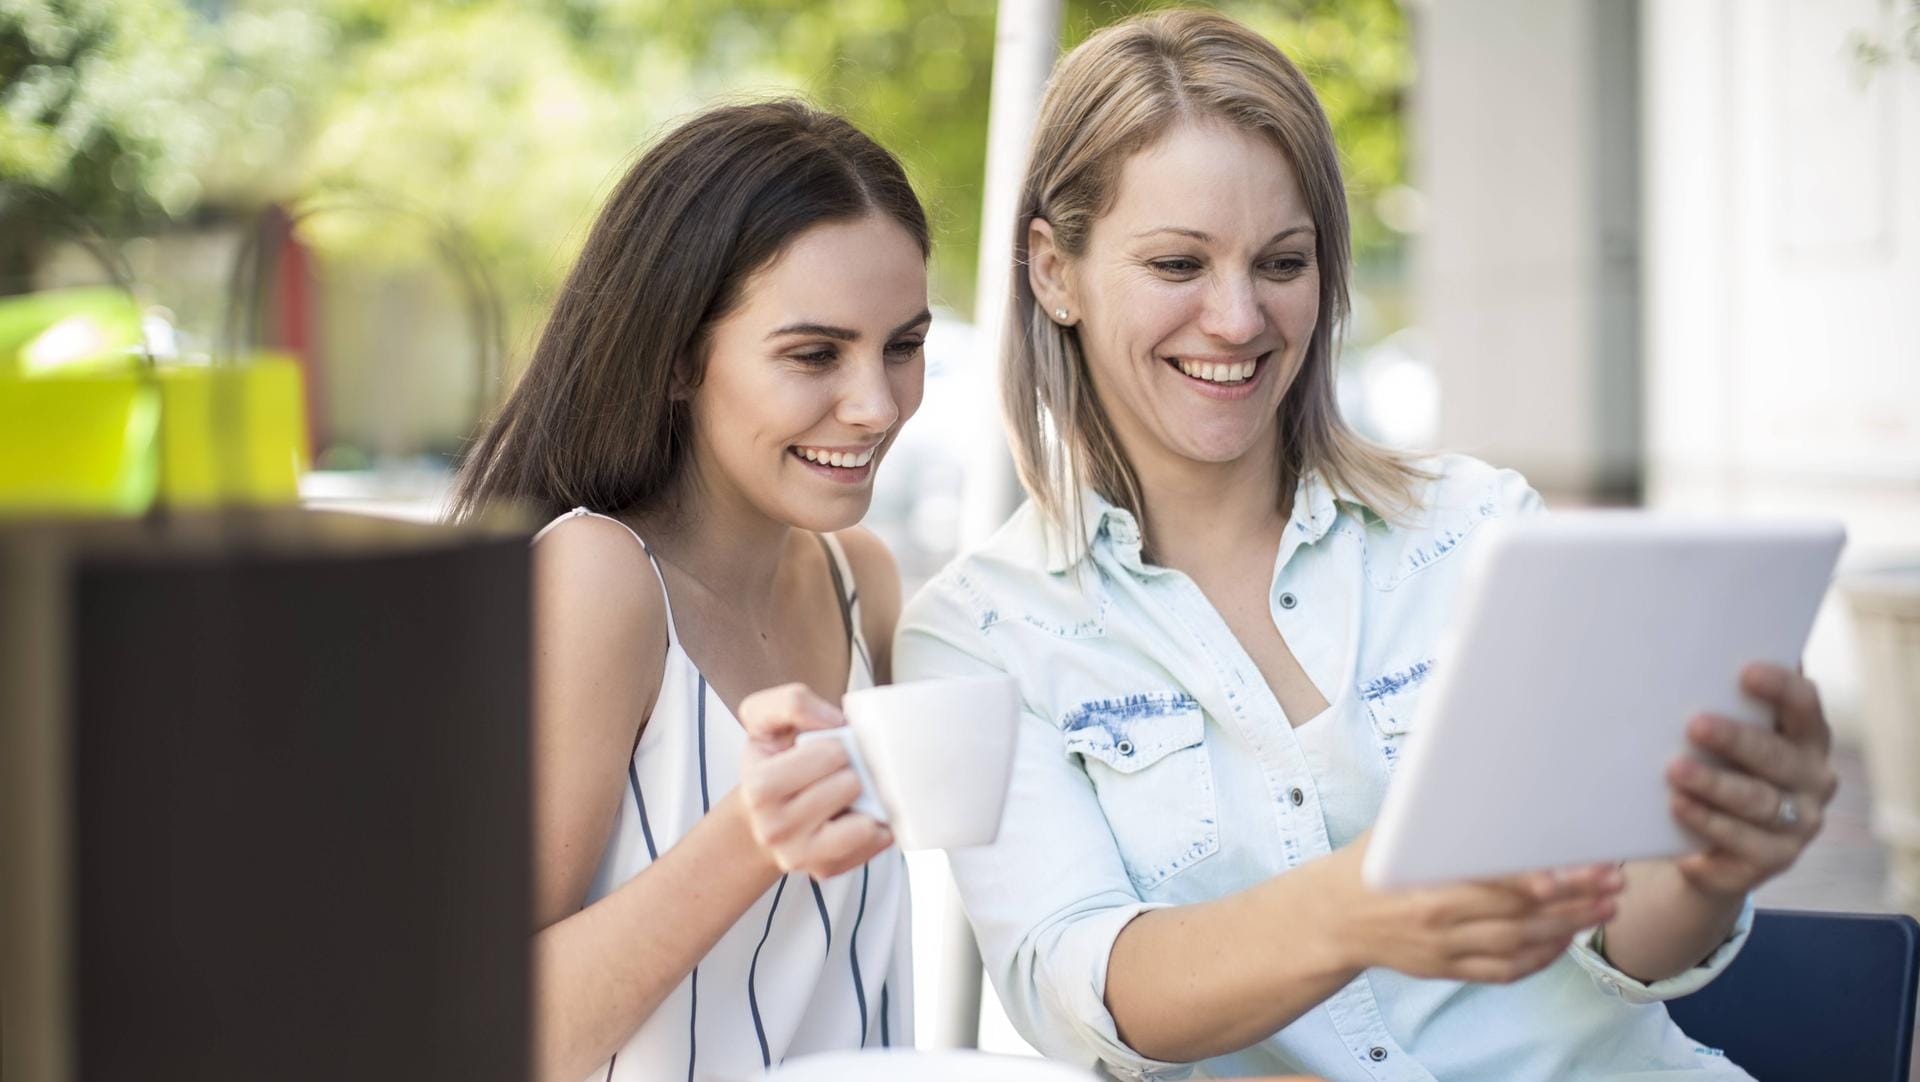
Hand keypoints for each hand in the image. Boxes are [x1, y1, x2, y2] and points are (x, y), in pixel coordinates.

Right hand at [737, 683, 891, 877]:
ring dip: (865, 799)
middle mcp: (775, 830)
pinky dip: (877, 824)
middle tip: (836, 773)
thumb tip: (834, 722)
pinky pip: (876, 842)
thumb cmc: (773, 763)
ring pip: (867, 820)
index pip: (832, 754)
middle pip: (851, 784)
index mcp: (760, 788)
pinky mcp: (826, 871)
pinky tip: (855, 815)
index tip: (825, 750)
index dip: (838, 745)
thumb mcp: (765, 720)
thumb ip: (791, 702)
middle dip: (851, 770)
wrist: (762, 817)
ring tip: (845, 795)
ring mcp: (800, 857)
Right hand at [1330, 831, 1624, 983]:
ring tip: (1605, 907)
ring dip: (1568, 928)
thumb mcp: (1392, 831)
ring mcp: (1447, 952)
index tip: (1573, 868)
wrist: (1332, 918)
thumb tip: (1462, 758)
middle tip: (1612, 883)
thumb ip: (1432, 810)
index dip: (1538, 881)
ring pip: (1521, 946)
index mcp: (1427, 886)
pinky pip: (1506, 971)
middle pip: (1521, 917)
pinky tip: (1565, 939)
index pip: (1496, 886)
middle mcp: (1440, 923)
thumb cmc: (1368, 864)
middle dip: (1572, 900)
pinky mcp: (1449, 970)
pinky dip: (1540, 958)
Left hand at [1665, 663, 1838, 895]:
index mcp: (1806, 736)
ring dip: (1715, 783)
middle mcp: (1813, 778)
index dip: (1779, 686)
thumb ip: (1721, 705)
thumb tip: (1683, 663)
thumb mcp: (1724, 739)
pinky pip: (1742, 839)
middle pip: (1776, 755)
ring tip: (1675, 769)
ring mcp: (1799, 821)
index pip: (1804, 704)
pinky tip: (1678, 805)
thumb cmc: (1718, 767)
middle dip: (1735, 739)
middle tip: (1694, 725)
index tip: (1744, 672)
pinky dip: (1707, 821)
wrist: (1706, 842)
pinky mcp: (1776, 858)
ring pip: (1758, 800)